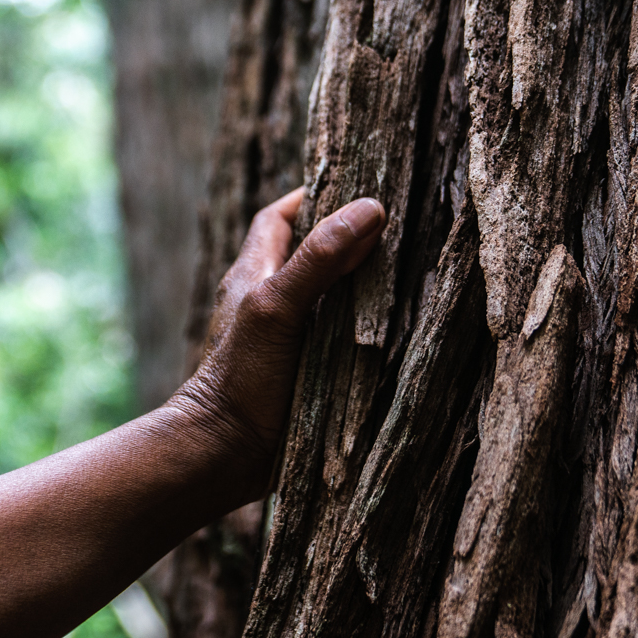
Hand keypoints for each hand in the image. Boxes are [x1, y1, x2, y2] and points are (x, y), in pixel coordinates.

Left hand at [168, 188, 385, 500]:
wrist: (225, 455)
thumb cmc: (241, 378)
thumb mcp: (278, 308)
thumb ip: (320, 259)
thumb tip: (370, 209)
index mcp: (254, 275)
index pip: (281, 218)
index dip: (312, 196)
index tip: (355, 181)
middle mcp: (271, 302)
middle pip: (311, 253)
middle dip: (349, 237)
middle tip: (399, 223)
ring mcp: (289, 339)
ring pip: (330, 296)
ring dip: (363, 284)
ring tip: (412, 266)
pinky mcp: (306, 373)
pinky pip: (341, 337)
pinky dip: (366, 327)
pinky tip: (398, 327)